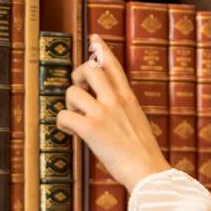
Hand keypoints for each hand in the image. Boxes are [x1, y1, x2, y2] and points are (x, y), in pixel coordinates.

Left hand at [56, 33, 172, 192]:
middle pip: (89, 68)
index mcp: (128, 98)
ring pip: (71, 91)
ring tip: (75, 120)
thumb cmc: (143, 155)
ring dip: (68, 105)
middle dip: (77, 76)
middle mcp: (115, 100)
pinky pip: (63, 116)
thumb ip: (123, 113)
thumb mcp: (138, 124)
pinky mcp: (91, 128)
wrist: (148, 171)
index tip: (94, 38)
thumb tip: (106, 114)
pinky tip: (69, 132)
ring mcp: (103, 113)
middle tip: (78, 92)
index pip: (113, 66)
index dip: (102, 49)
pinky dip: (62, 124)